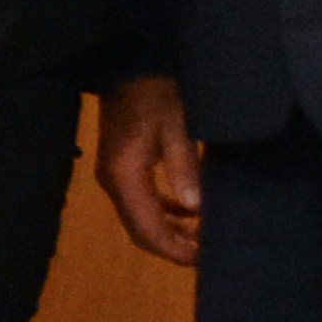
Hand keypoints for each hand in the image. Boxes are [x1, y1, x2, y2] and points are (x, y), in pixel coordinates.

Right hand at [95, 74, 202, 267]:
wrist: (128, 62)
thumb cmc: (156, 90)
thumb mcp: (177, 125)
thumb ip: (184, 167)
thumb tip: (195, 208)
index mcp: (125, 176)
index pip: (148, 229)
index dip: (175, 250)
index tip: (205, 259)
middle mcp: (114, 183)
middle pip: (140, 232)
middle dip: (173, 247)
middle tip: (208, 252)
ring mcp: (113, 175)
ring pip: (139, 220)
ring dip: (169, 232)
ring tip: (203, 235)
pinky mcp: (119, 166)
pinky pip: (139, 203)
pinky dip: (163, 214)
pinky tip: (187, 210)